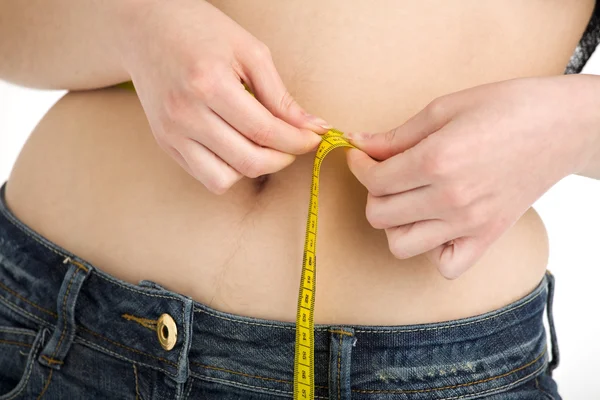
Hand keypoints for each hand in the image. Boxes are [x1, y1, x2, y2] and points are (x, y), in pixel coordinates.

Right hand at [116, 0, 329, 193]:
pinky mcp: (164, 142)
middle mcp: (184, 114)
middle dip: (282, 159)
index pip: (264, 131)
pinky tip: (237, 145)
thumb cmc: (201, 30)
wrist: (145, 27)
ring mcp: (170, 132)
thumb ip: (280, 95)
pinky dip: (229, 169)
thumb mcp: (249, 51)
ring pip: (224, 179)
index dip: (297, 141)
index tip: (313, 138)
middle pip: (248, 162)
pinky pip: (204, 176)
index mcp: (209, 84)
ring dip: (253, 169)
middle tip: (294, 144)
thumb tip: (313, 127)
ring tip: (262, 145)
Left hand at [345, 76, 598, 278]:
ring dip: (394, 224)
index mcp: (436, 160)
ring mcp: (469, 223)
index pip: (374, 179)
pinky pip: (446, 266)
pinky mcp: (487, 237)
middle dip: (372, 192)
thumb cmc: (507, 107)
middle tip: (385, 172)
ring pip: (402, 245)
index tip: (360, 155)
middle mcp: (450, 198)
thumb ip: (397, 134)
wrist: (564, 126)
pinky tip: (436, 225)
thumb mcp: (445, 108)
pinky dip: (432, 252)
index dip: (359, 165)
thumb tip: (359, 143)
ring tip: (407, 201)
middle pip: (380, 215)